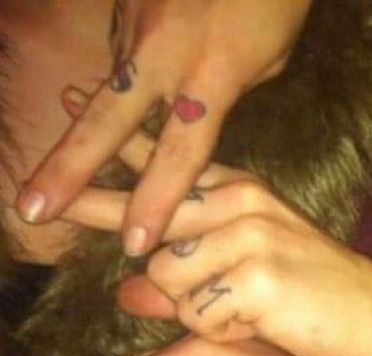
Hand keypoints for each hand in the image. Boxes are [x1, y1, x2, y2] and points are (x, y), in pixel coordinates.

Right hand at [17, 0, 311, 255]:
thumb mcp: (269, 58)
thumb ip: (225, 97)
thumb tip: (193, 117)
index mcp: (213, 76)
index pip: (180, 155)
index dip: (157, 203)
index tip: (134, 243)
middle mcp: (166, 53)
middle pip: (108, 124)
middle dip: (68, 170)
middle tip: (30, 207)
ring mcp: (136, 25)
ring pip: (106, 89)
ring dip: (86, 126)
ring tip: (58, 165)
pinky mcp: (123, 5)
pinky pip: (118, 55)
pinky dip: (120, 80)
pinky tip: (127, 87)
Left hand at [63, 125, 371, 355]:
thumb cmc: (317, 294)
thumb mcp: (249, 272)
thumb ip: (186, 273)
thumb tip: (125, 291)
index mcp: (240, 189)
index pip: (164, 169)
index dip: (115, 160)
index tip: (68, 112)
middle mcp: (241, 200)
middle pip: (148, 234)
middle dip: (159, 276)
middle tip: (202, 290)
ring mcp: (250, 235)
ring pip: (167, 281)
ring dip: (196, 311)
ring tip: (247, 314)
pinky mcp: (259, 278)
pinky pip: (199, 316)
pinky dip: (222, 332)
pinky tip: (263, 326)